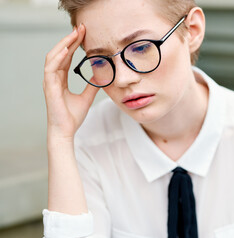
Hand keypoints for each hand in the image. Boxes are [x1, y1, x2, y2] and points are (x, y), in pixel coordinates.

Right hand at [43, 24, 98, 139]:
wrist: (66, 130)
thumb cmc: (73, 116)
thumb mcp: (87, 98)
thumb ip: (91, 86)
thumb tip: (100, 77)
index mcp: (61, 79)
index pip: (66, 57)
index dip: (73, 45)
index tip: (83, 34)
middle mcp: (54, 78)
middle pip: (60, 53)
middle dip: (70, 39)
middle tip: (81, 27)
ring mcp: (50, 82)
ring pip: (54, 57)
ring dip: (64, 44)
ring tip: (75, 33)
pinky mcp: (49, 87)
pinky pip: (51, 68)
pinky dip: (58, 58)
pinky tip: (66, 50)